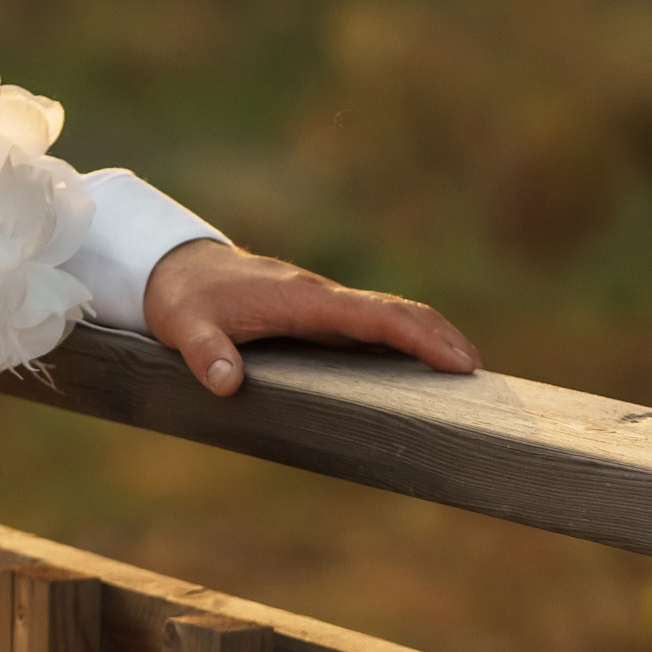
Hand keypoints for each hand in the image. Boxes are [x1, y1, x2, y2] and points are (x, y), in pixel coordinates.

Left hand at [143, 237, 479, 399]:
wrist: (174, 266)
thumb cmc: (184, 298)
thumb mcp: (185, 326)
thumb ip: (206, 354)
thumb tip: (227, 384)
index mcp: (301, 300)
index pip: (374, 316)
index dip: (419, 336)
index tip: (457, 360)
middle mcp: (321, 298)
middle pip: (395, 312)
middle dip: (439, 337)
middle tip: (477, 372)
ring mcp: (322, 305)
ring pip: (387, 317)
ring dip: (427, 338)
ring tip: (464, 373)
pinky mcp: (317, 315)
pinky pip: (369, 326)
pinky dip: (402, 340)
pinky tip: (418, 369)